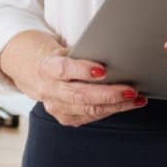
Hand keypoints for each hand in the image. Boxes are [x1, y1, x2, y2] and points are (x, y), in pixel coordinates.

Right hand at [0, 30, 145, 126]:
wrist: (30, 70)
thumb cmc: (52, 54)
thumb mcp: (60, 48)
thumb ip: (81, 55)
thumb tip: (113, 56)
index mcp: (46, 68)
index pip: (64, 69)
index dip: (83, 70)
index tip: (103, 70)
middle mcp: (48, 90)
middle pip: (80, 95)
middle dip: (108, 94)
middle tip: (130, 89)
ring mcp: (55, 107)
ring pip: (89, 109)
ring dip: (116, 105)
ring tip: (136, 98)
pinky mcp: (64, 117)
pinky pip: (90, 116)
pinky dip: (110, 110)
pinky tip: (126, 105)